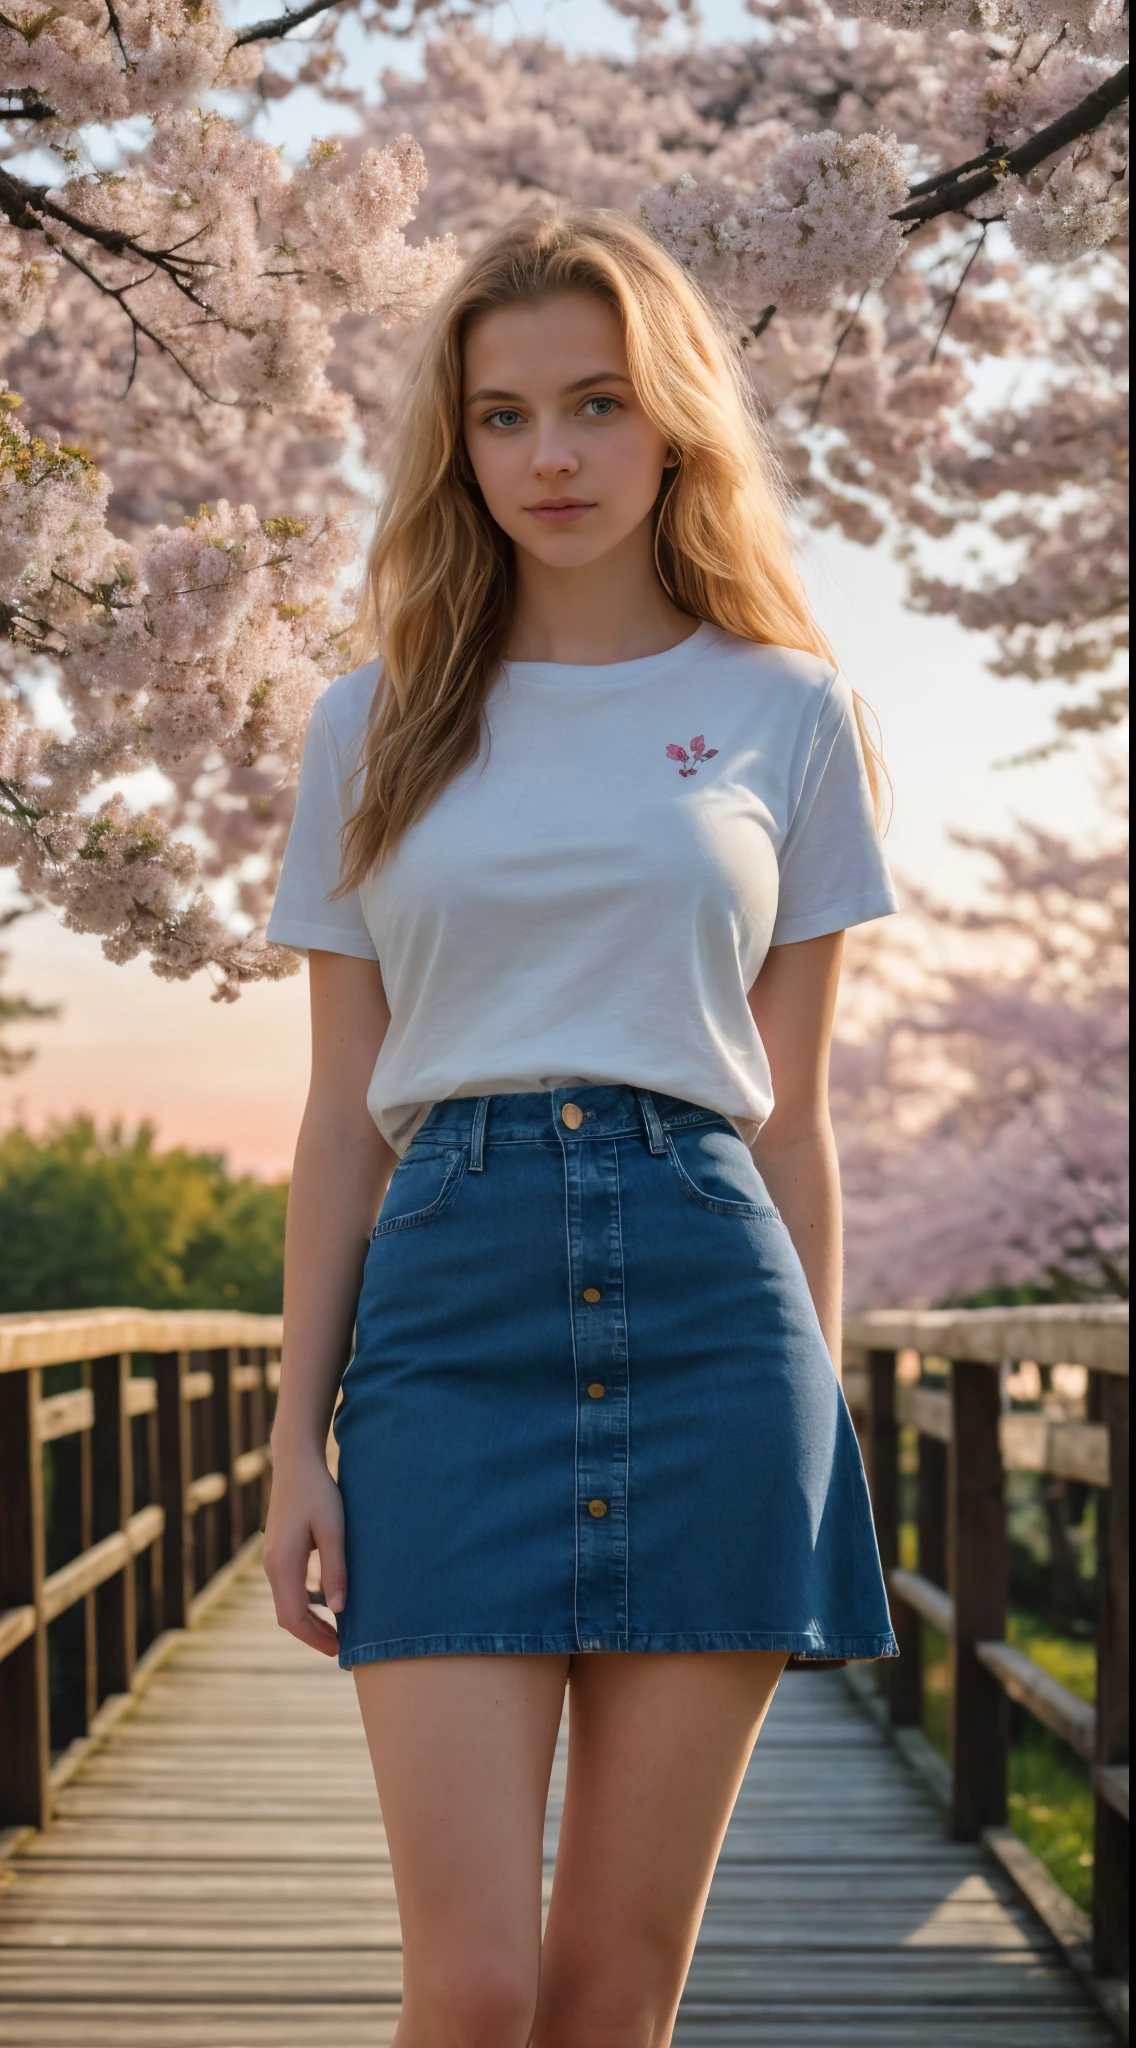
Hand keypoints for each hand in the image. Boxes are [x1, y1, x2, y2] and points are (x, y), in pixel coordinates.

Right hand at [263, 1451, 345, 1657]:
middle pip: (287, 1615)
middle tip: (340, 1648)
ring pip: (286, 1603)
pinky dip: (304, 1603)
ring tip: (336, 1630)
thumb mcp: (334, 1530)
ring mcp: (272, 1558)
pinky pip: (288, 1588)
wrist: (295, 1462)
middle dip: (312, 1635)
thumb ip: (335, 1570)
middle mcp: (272, 1565)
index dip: (315, 1638)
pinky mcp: (277, 1551)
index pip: (293, 1616)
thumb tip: (338, 1610)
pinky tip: (326, 1603)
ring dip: (308, 1620)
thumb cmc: (318, 1492)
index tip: (338, 1650)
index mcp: (283, 1564)